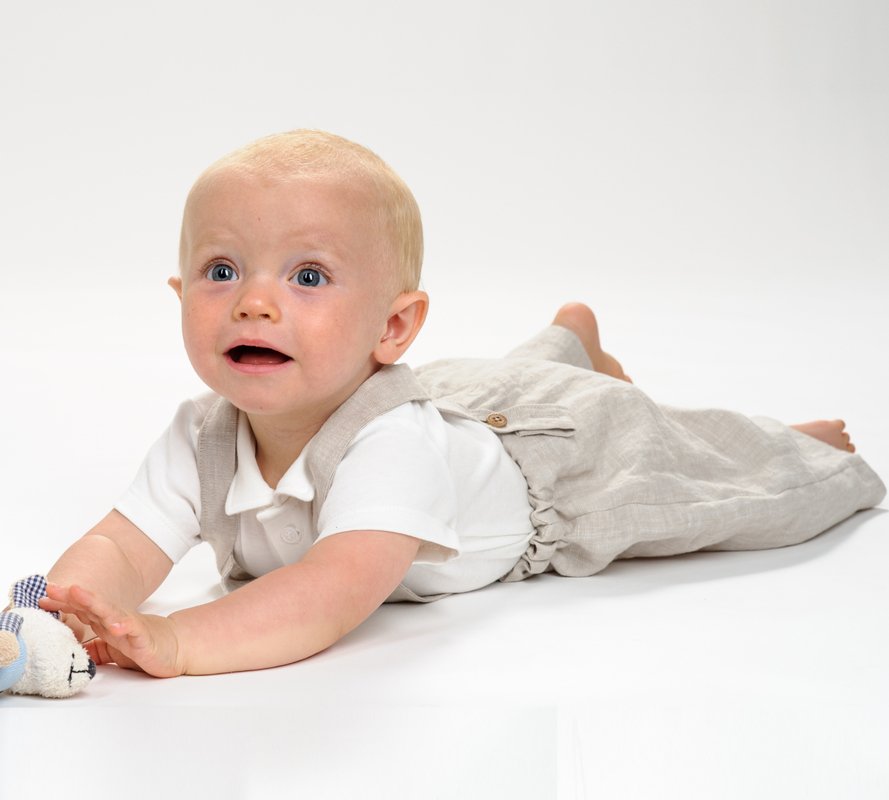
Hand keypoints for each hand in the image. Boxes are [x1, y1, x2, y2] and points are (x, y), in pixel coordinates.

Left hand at [40, 584, 183, 677]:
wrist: (175, 647)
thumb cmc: (144, 646)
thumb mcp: (113, 650)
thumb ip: (94, 649)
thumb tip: (75, 652)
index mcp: (106, 623)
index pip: (82, 609)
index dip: (63, 603)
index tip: (42, 598)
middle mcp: (115, 620)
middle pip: (90, 605)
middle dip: (70, 596)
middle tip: (50, 588)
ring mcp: (129, 626)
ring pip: (108, 611)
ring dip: (92, 601)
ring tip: (76, 593)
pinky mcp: (142, 636)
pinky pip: (133, 629)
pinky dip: (124, 625)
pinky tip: (115, 625)